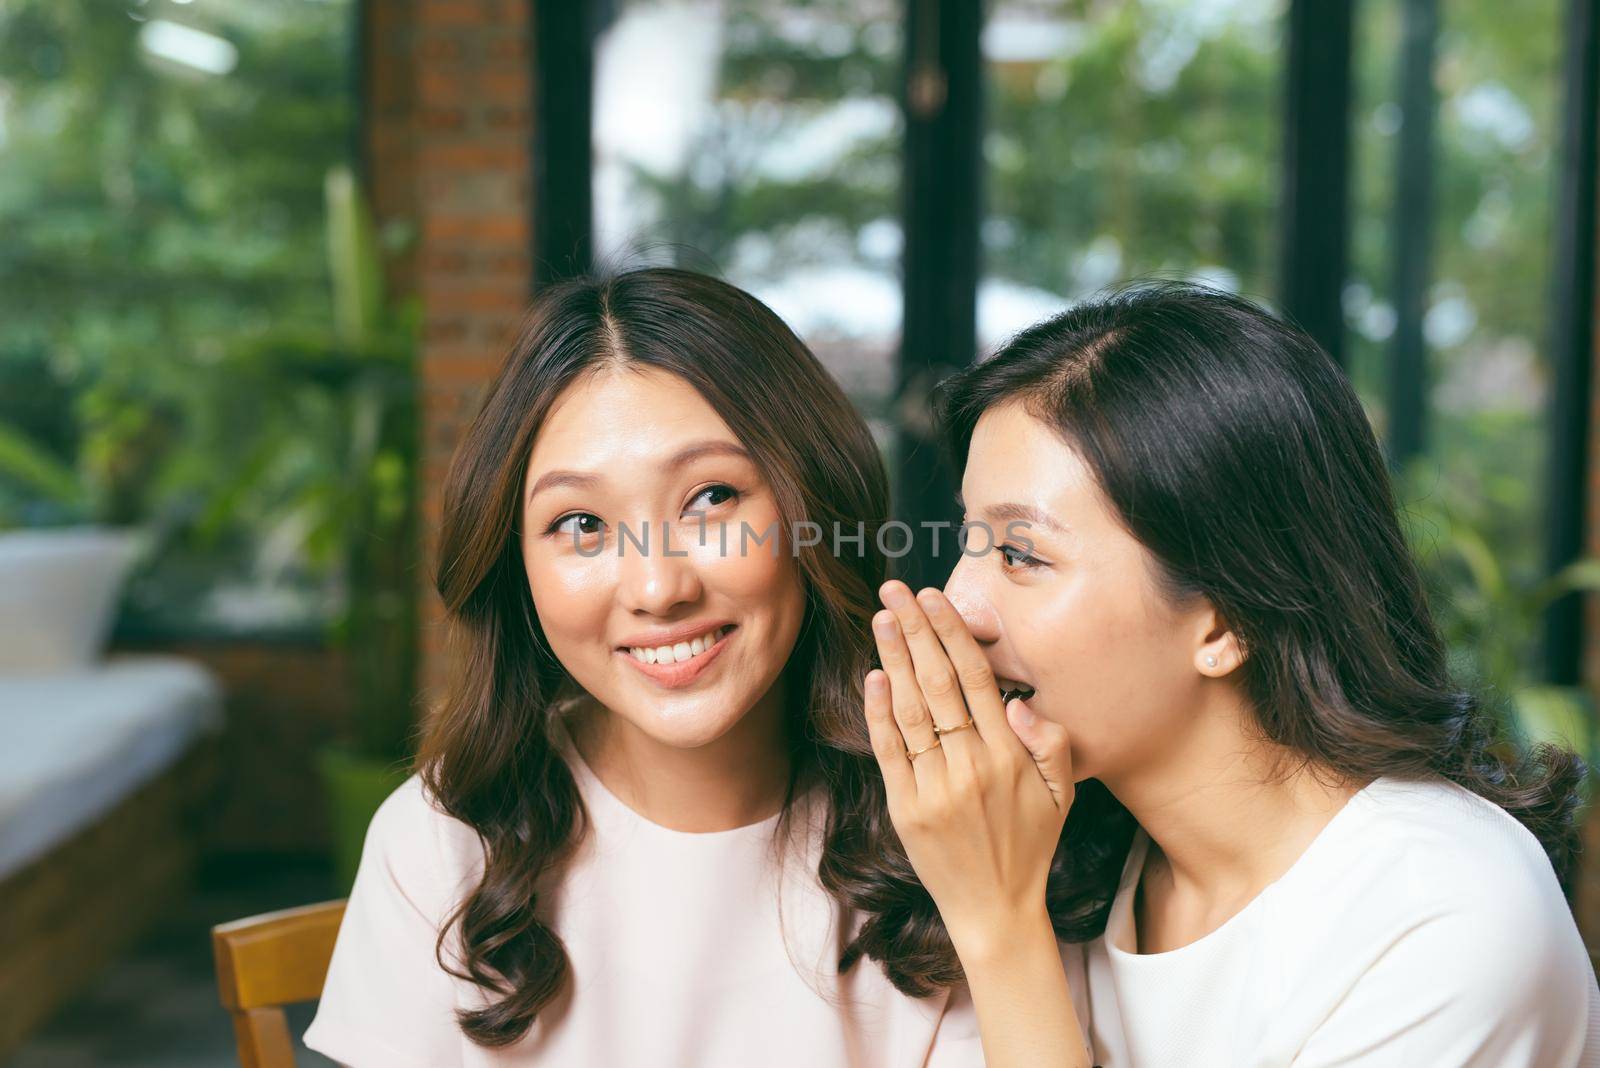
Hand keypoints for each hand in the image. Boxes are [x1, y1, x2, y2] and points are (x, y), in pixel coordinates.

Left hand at [864, 580, 1074, 959]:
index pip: (976, 678)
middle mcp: (971, 766)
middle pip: (939, 682)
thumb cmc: (1029, 844)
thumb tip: (1021, 700)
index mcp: (1009, 757)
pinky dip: (879, 711)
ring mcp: (935, 787)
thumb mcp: (1062, 794)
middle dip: (916, 630)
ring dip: (893, 658)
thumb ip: (1051, 742)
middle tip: (896, 590)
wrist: (995, 909)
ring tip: (882, 619)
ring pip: (911, 709)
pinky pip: (889, 750)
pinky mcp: (905, 807)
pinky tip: (873, 676)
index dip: (952, 633)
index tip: (934, 598)